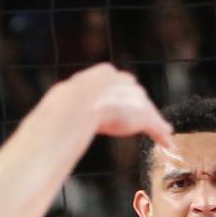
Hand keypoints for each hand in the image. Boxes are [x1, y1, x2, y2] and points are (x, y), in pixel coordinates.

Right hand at [56, 63, 173, 149]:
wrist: (77, 106)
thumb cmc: (64, 106)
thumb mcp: (63, 103)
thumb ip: (65, 109)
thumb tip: (48, 121)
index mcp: (104, 74)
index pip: (120, 84)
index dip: (122, 97)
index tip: (122, 106)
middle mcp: (123, 82)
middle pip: (137, 96)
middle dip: (142, 108)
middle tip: (146, 118)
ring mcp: (134, 98)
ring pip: (148, 111)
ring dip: (155, 124)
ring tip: (164, 134)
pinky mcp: (142, 114)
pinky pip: (154, 125)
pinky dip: (161, 134)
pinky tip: (168, 142)